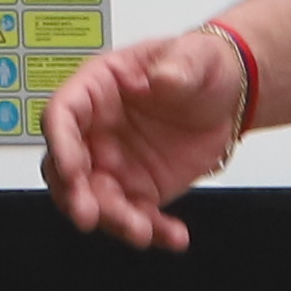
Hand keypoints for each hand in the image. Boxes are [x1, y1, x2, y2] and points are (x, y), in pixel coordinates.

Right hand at [42, 24, 256, 252]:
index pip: (62, 114)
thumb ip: (178, 66)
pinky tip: (174, 235)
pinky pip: (137, 216)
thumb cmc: (200, 65)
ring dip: (114, 220)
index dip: (60, 143)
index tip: (73, 170)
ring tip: (143, 231)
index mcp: (98, 88)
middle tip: (90, 215)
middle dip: (74, 195)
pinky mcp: (139, 190)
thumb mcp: (195, 55)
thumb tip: (162, 78)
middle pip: (66, 167)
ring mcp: (115, 164)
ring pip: (97, 200)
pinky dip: (153, 230)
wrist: (230, 97)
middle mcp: (97, 130)